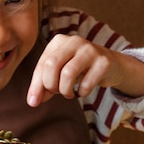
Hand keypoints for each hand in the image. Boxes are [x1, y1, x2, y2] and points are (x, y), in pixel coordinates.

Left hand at [26, 34, 143, 105]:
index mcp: (58, 41)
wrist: (110, 64)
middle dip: (50, 84)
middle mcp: (74, 41)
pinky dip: (81, 92)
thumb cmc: (79, 69)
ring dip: (65, 90)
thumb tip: (33, 101)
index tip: (33, 102)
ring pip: (68, 73)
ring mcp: (90, 49)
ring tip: (68, 93)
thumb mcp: (59, 73)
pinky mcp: (103, 62)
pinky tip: (82, 91)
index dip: (36, 85)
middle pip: (52, 65)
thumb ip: (44, 84)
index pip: (42, 64)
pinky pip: (86, 83)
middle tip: (56, 92)